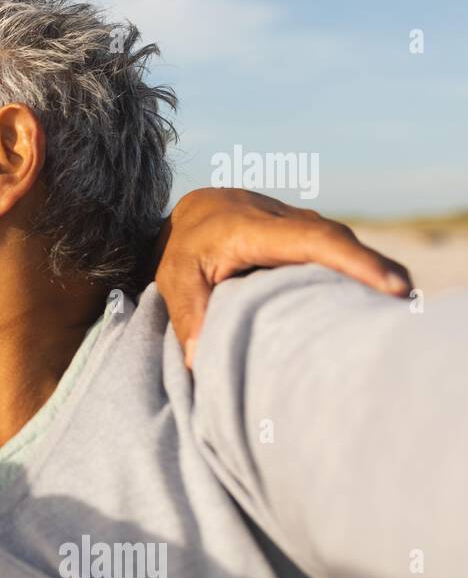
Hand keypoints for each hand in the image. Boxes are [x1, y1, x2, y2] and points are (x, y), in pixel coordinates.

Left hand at [153, 188, 411, 367]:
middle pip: (336, 241)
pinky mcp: (303, 232)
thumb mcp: (173, 280)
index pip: (313, 240)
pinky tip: (372, 295)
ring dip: (368, 270)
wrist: (188, 216)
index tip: (391, 284)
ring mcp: (296, 223)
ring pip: (338, 244)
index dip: (354, 261)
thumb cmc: (180, 251)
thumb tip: (199, 361)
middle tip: (404, 304)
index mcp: (249, 227)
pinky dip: (354, 269)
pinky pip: (332, 249)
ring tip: (396, 306)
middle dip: (374, 269)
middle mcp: (280, 219)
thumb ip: (187, 316)